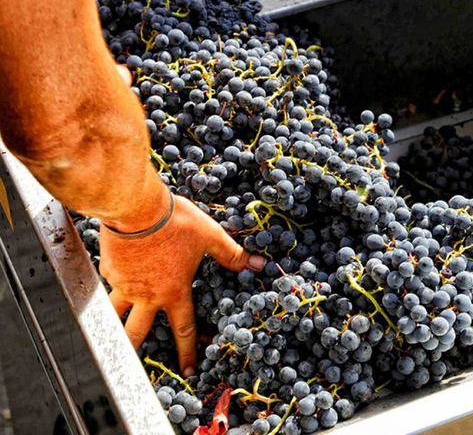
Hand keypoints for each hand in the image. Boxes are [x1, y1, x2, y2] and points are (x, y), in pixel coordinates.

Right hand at [100, 194, 265, 375]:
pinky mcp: (109, 270)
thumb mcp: (210, 236)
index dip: (187, 351)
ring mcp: (124, 284)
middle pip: (138, 332)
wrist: (136, 207)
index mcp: (174, 291)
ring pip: (114, 314)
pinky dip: (112, 284)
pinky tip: (115, 277)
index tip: (188, 370)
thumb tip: (259, 264)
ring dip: (112, 326)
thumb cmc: (175, 221)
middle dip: (135, 351)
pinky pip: (109, 283)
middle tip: (132, 366)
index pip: (183, 329)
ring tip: (108, 337)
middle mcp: (147, 294)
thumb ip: (232, 254)